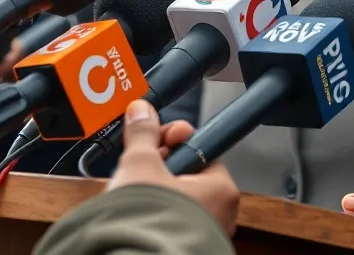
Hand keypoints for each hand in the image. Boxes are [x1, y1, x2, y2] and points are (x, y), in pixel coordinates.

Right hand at [108, 100, 240, 235]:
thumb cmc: (149, 220)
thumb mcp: (141, 164)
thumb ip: (143, 135)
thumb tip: (142, 112)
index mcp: (221, 188)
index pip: (201, 150)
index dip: (176, 140)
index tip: (159, 138)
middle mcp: (219, 213)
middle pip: (187, 175)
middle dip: (160, 167)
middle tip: (140, 167)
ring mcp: (201, 233)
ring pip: (175, 200)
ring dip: (153, 191)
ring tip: (132, 192)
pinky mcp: (183, 247)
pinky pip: (167, 222)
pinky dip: (151, 215)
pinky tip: (133, 215)